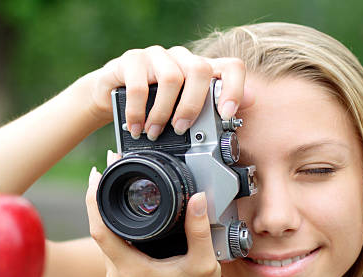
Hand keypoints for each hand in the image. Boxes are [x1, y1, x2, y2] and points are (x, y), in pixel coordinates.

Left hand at [85, 151, 221, 276]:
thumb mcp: (204, 262)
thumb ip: (199, 230)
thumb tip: (197, 198)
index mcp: (132, 271)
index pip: (101, 230)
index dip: (93, 201)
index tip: (97, 176)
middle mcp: (117, 275)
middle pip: (97, 230)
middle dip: (97, 199)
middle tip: (104, 170)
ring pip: (102, 238)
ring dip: (102, 212)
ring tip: (109, 184)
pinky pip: (109, 245)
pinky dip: (111, 225)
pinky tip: (117, 209)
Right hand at [87, 45, 253, 139]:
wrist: (111, 95)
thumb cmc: (152, 103)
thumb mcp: (182, 109)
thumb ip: (213, 108)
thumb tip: (251, 101)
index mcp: (200, 70)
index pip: (230, 67)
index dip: (234, 89)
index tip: (226, 114)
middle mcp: (182, 58)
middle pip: (200, 70)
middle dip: (193, 106)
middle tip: (181, 130)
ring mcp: (157, 56)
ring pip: (172, 78)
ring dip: (163, 113)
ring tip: (154, 133)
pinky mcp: (132, 60)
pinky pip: (139, 86)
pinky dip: (138, 113)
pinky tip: (137, 128)